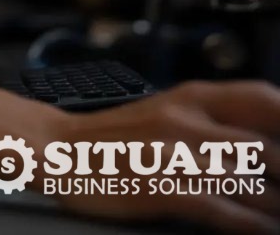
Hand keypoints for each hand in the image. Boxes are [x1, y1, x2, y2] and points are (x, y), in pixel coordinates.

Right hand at [54, 79, 279, 231]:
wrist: (59, 149)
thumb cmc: (112, 137)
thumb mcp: (166, 111)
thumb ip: (211, 119)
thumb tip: (259, 140)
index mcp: (192, 96)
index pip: (264, 98)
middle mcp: (191, 119)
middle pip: (268, 147)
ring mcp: (180, 154)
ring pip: (255, 182)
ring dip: (278, 206)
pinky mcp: (168, 189)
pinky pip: (227, 211)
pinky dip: (253, 225)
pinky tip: (263, 231)